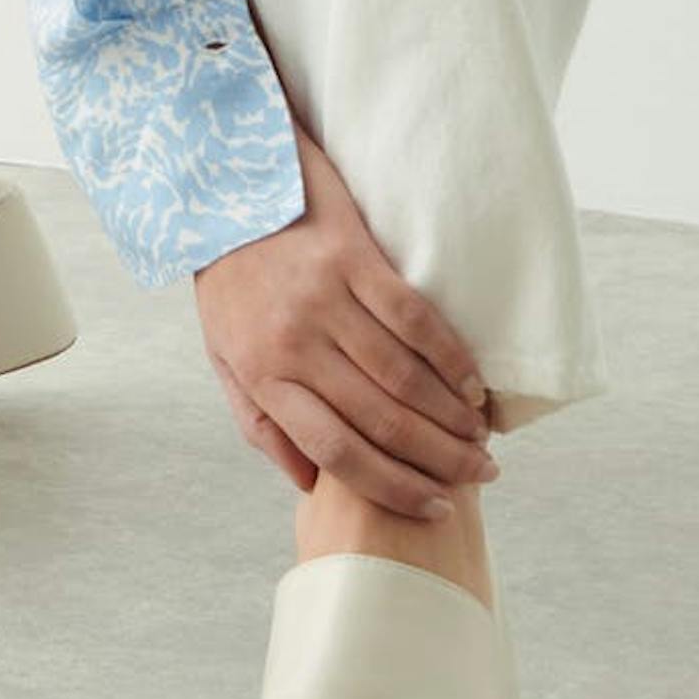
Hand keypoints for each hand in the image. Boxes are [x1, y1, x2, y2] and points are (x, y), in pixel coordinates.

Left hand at [193, 59, 494, 521]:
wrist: (217, 190)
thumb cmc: (227, 284)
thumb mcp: (224, 359)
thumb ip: (263, 424)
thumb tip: (310, 484)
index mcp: (262, 376)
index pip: (336, 452)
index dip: (392, 488)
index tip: (433, 508)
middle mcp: (295, 343)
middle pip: (381, 420)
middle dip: (439, 460)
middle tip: (480, 475)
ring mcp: (324, 298)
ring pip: (404, 375)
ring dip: (452, 417)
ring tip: (481, 440)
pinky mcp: (351, 256)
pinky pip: (413, 317)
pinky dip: (450, 357)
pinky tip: (473, 383)